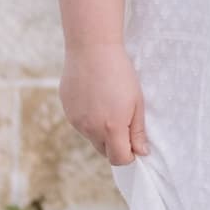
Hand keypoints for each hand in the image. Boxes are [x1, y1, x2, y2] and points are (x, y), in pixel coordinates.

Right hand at [62, 43, 149, 165]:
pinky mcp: (67, 111)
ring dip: (101, 131)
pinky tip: (94, 97)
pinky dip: (89, 119)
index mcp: (111, 128)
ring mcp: (76, 121)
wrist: (92, 49)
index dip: (129, 155)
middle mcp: (90, 129)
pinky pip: (81, 124)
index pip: (119, 159)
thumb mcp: (137, 101)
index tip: (135, 142)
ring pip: (91, 137)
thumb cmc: (120, 73)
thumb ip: (137, 131)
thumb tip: (141, 152)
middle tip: (123, 121)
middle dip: (115, 144)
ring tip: (108, 103)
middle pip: (104, 151)